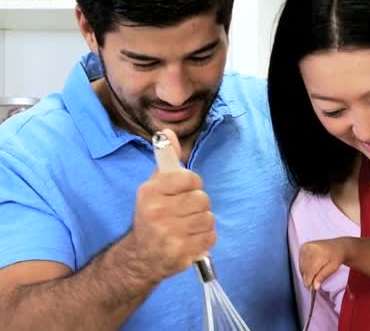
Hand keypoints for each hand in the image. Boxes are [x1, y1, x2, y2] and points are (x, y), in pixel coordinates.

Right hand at [130, 129, 215, 281]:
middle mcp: (157, 212)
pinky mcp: (180, 253)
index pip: (189, 178)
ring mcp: (168, 234)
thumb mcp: (154, 186)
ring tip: (187, 226)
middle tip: (184, 212)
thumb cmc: (152, 216)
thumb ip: (166, 160)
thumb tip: (168, 131)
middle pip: (202, 199)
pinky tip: (191, 239)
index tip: (185, 191)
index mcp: (150, 192)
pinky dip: (205, 238)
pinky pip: (210, 237)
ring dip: (203, 222)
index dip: (193, 184)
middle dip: (198, 205)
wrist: (141, 256)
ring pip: (208, 218)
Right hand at [299, 238, 348, 289]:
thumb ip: (322, 276)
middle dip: (308, 278)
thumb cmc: (337, 256)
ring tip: (315, 275)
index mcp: (317, 253)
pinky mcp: (302, 248)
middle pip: (304, 270)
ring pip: (301, 267)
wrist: (338, 246)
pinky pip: (300, 262)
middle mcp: (309, 248)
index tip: (311, 289)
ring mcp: (304, 247)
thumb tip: (314, 286)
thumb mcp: (333, 268)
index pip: (309, 271)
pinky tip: (311, 269)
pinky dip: (305, 268)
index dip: (309, 282)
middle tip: (314, 283)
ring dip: (306, 274)